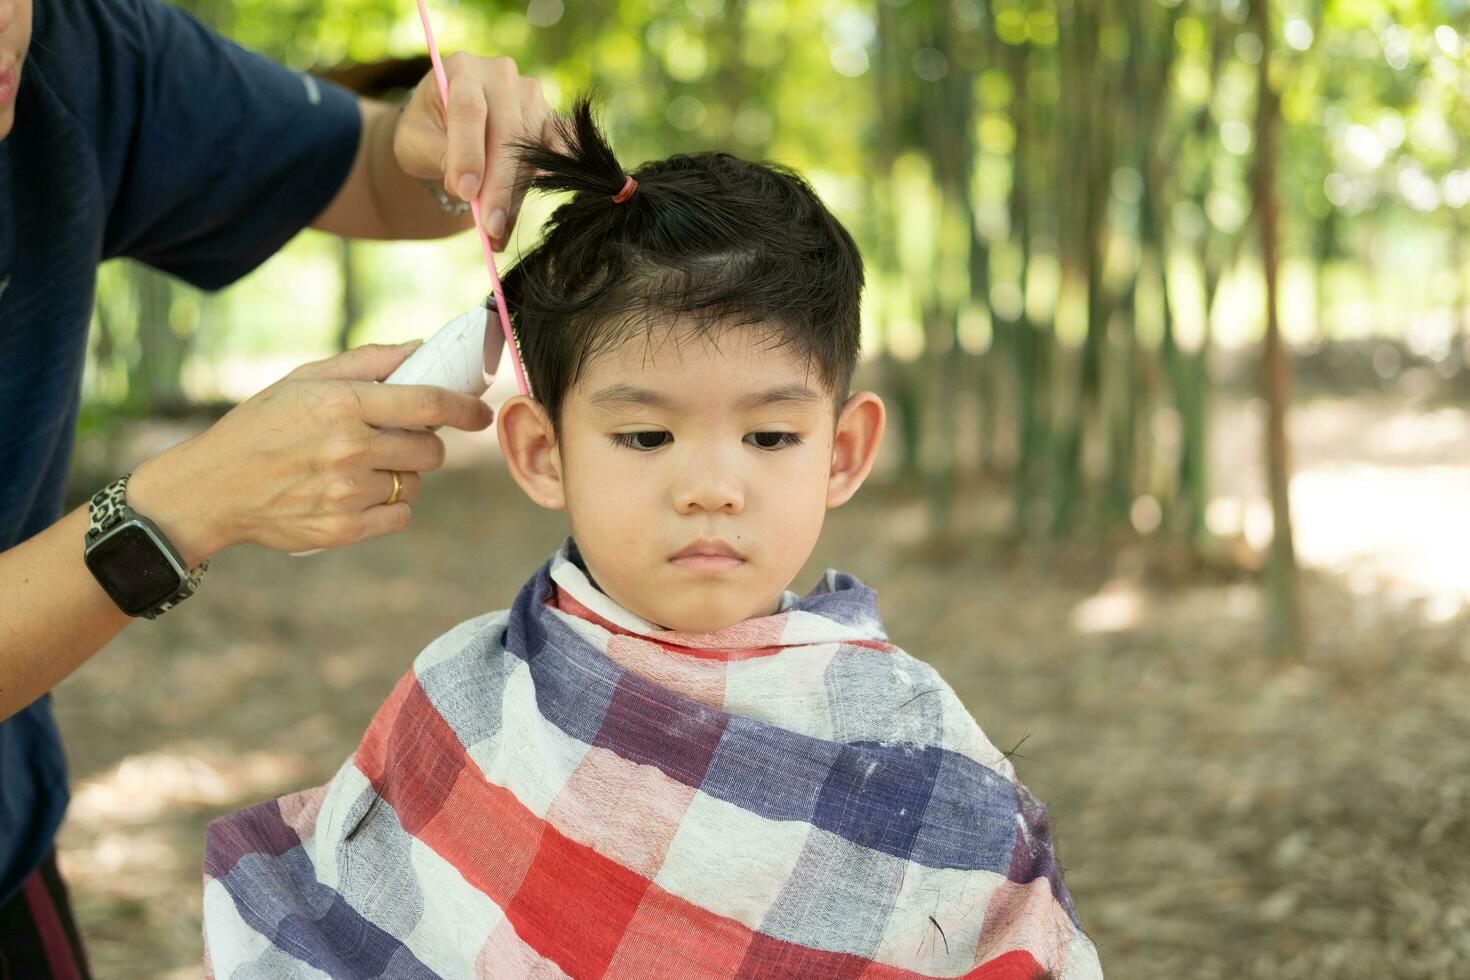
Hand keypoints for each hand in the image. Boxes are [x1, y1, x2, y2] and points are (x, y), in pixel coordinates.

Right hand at [128, 342, 493, 563]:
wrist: (213, 487)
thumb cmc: (262, 425)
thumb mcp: (305, 379)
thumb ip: (368, 362)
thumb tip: (421, 348)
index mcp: (342, 404)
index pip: (428, 404)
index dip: (464, 408)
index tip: (480, 413)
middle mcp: (348, 448)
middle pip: (430, 449)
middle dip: (423, 443)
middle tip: (395, 439)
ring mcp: (346, 492)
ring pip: (413, 484)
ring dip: (400, 475)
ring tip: (360, 468)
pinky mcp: (343, 529)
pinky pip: (399, 517)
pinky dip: (388, 507)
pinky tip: (356, 495)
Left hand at [392, 53, 555, 247]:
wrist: (448, 125)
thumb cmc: (427, 132)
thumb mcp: (415, 142)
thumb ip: (438, 157)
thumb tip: (469, 190)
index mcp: (462, 70)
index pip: (470, 109)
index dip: (469, 153)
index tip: (466, 193)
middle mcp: (502, 76)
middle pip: (507, 133)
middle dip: (498, 186)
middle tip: (489, 228)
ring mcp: (532, 97)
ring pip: (531, 150)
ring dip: (516, 195)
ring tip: (497, 232)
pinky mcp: (551, 120)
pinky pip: (560, 150)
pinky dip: (551, 180)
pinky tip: (536, 205)